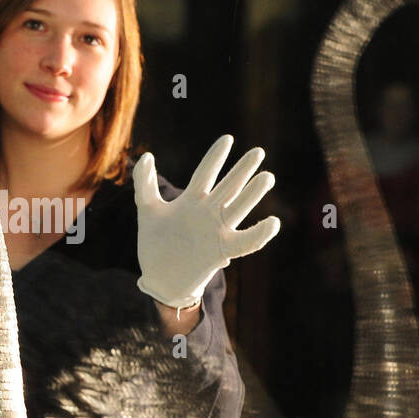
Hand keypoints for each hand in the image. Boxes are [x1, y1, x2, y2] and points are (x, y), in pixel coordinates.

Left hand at [134, 134, 280, 309]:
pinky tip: (273, 222)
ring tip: (267, 177)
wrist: (158, 278)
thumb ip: (145, 183)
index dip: (215, 157)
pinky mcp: (222, 251)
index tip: (227, 139)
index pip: (206, 173)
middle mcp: (208, 213)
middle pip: (228, 186)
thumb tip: (146, 155)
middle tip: (259, 152)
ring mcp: (216, 231)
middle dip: (243, 169)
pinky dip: (259, 234)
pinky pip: (245, 242)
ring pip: (239, 208)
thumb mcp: (147, 210)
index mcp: (191, 201)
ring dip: (252, 194)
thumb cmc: (155, 244)